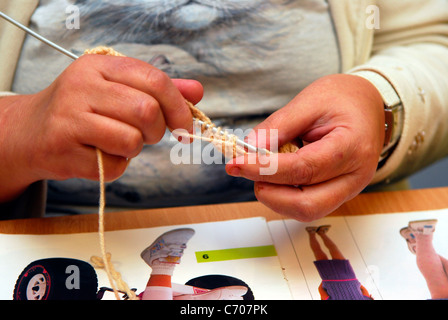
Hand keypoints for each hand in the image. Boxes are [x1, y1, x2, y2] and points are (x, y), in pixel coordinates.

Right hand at [0, 54, 202, 201]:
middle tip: (144, 134)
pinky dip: (115, 166)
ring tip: (116, 142)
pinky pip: (113, 166)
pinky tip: (98, 154)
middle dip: (155, 131)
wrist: (30, 133)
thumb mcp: (117, 89)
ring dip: (133, 149)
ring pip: (132, 140)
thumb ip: (158, 90)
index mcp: (101, 66)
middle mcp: (83, 86)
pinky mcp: (63, 148)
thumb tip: (197, 90)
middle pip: (147, 111)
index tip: (185, 126)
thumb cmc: (82, 111)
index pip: (155, 80)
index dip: (179, 106)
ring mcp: (70, 117)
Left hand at [226, 74, 384, 220]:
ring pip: (306, 211)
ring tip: (263, 168)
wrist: (369, 105)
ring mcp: (348, 189)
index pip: (304, 169)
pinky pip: (307, 204)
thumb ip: (278, 126)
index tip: (236, 163)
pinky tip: (276, 174)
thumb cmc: (343, 99)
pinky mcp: (337, 193)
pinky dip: (284, 194)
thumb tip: (248, 148)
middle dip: (270, 193)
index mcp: (352, 147)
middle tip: (247, 170)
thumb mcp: (309, 101)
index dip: (266, 169)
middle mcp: (355, 177)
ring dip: (275, 196)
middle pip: (307, 205)